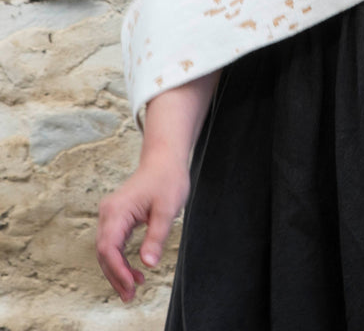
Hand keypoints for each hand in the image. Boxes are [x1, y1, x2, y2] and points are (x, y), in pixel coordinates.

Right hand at [96, 151, 190, 301]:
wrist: (164, 159)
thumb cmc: (168, 179)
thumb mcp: (168, 208)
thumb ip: (157, 236)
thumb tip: (148, 264)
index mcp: (117, 211)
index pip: (108, 248)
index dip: (118, 271)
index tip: (131, 286)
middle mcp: (108, 213)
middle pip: (104, 252)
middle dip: (116, 276)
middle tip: (130, 295)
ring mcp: (110, 215)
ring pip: (107, 250)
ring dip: (117, 270)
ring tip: (133, 287)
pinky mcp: (117, 216)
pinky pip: (113, 243)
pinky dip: (120, 259)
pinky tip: (133, 271)